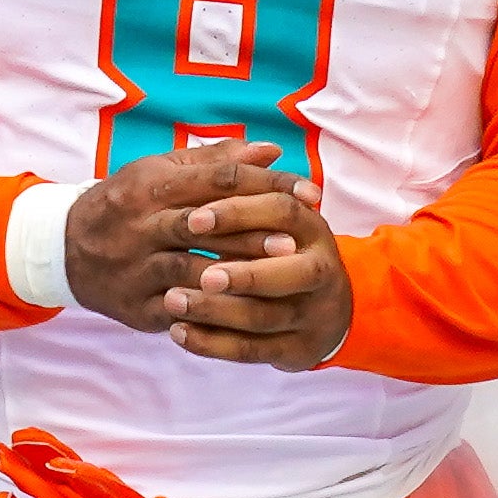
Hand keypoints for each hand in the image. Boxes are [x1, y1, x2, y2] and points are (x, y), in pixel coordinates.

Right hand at [63, 142, 299, 333]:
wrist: (64, 248)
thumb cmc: (129, 203)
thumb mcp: (162, 171)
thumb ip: (217, 161)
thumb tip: (272, 151)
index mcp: (152, 184)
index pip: (218, 178)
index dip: (267, 184)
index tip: (309, 194)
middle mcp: (140, 223)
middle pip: (202, 223)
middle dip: (252, 231)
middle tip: (296, 239)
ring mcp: (133, 266)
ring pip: (188, 269)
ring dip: (233, 273)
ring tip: (275, 276)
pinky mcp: (132, 305)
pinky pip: (173, 310)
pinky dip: (207, 311)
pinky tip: (243, 311)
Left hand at [160, 181, 350, 369]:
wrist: (326, 312)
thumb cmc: (284, 250)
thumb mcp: (274, 214)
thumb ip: (255, 184)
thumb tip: (258, 146)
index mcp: (312, 228)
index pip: (282, 213)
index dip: (239, 214)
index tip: (193, 218)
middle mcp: (321, 270)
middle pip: (288, 273)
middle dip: (240, 273)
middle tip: (196, 273)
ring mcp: (311, 314)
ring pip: (263, 316)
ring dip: (215, 311)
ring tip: (171, 300)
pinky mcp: (296, 350)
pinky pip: (251, 351)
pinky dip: (211, 344)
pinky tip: (178, 332)